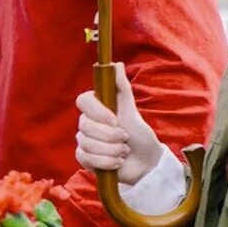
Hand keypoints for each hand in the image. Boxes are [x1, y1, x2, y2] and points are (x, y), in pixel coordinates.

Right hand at [74, 63, 162, 184]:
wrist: (144, 161)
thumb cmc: (138, 134)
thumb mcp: (131, 110)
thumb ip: (121, 88)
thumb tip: (116, 64)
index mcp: (96, 108)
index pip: (83, 101)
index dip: (98, 112)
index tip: (115, 120)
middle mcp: (87, 122)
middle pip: (85, 125)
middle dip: (110, 136)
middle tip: (125, 138)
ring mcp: (84, 140)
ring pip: (87, 144)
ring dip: (112, 150)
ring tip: (124, 151)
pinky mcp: (84, 158)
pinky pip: (87, 158)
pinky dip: (106, 162)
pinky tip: (117, 162)